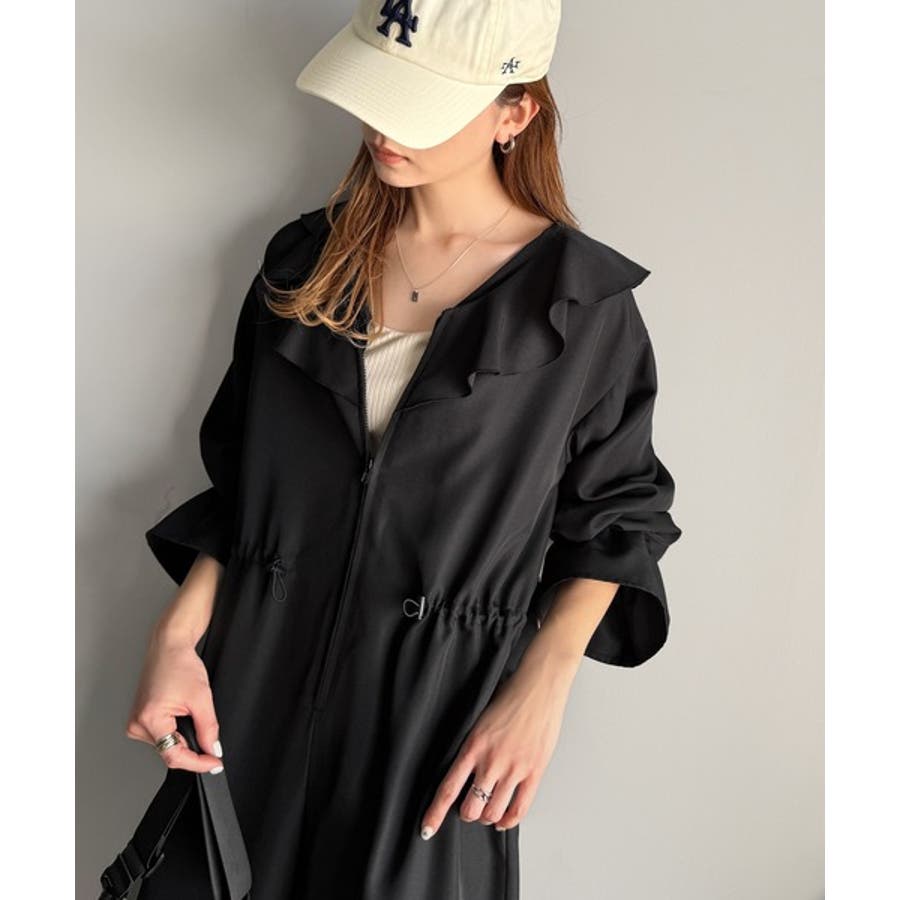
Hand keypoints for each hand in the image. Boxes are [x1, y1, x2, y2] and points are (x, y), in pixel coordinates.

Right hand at [124, 626, 224, 773]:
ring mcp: (137, 722)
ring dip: (184, 739)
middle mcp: (137, 724)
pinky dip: (176, 732)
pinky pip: (161, 736)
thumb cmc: (180, 664)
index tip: (214, 764)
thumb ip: (209, 729)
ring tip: (190, 715)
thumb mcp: (201, 699)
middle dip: (193, 749)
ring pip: (166, 745)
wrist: (169, 647)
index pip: (174, 755)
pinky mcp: (140, 719)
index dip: (197, 763)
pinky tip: (181, 716)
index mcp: (149, 719)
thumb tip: (213, 751)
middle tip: (211, 743)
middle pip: (170, 752)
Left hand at [420, 654, 576, 838]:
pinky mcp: (534, 771)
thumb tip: (465, 769)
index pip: (448, 789)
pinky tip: (504, 819)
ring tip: (487, 811)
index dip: (435, 813)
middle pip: (471, 807)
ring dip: (487, 817)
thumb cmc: (510, 696)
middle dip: (467, 813)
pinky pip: (520, 808)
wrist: (538, 686)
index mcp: (472, 746)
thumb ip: (473, 746)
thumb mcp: (480, 720)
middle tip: (468, 809)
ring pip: (493, 812)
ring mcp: (514, 767)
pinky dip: (509, 820)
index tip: (427, 829)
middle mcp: (491, 760)